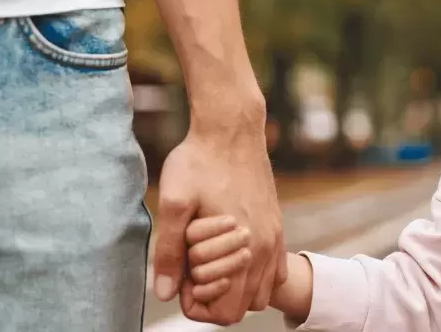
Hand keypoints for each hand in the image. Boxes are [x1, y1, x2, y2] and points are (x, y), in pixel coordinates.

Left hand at [152, 108, 285, 324]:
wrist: (232, 129)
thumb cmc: (199, 162)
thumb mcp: (174, 204)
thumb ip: (170, 253)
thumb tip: (164, 292)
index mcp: (243, 248)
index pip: (226, 312)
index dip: (197, 304)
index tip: (182, 277)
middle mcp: (265, 247)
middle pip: (245, 307)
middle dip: (216, 298)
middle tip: (192, 270)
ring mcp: (274, 236)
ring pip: (262, 292)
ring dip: (237, 288)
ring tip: (210, 263)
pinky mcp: (276, 225)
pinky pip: (275, 270)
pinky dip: (255, 274)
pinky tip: (230, 253)